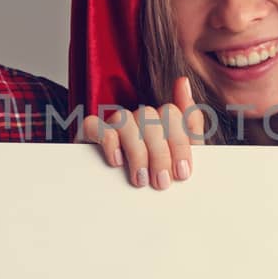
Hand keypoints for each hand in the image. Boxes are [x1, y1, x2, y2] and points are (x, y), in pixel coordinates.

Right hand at [77, 76, 205, 188]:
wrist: (110, 197)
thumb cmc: (149, 177)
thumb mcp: (177, 157)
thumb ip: (189, 124)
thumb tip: (183, 81)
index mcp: (159, 122)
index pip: (171, 113)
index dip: (180, 143)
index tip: (181, 173)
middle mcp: (136, 119)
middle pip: (150, 116)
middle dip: (160, 153)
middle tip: (161, 182)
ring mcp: (112, 124)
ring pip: (125, 120)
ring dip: (137, 152)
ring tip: (140, 179)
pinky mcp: (88, 133)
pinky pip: (94, 125)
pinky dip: (108, 142)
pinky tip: (117, 162)